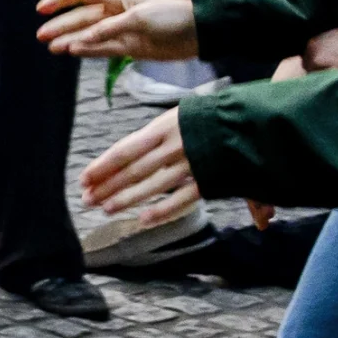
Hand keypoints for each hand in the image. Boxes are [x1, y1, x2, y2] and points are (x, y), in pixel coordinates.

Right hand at [35, 0, 196, 61]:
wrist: (201, 33)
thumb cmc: (172, 17)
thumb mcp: (139, 19)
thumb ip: (108, 29)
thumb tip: (80, 41)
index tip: (41, 9)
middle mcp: (115, 12)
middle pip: (81, 17)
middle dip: (60, 24)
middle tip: (41, 36)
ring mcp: (122, 31)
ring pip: (89, 35)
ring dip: (70, 39)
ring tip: (51, 48)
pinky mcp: (131, 48)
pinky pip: (103, 49)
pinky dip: (87, 50)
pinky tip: (72, 52)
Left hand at [79, 108, 202, 227]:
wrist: (254, 118)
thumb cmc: (209, 118)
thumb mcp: (177, 119)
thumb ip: (153, 142)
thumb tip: (129, 154)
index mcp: (162, 126)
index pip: (124, 149)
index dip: (102, 166)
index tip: (84, 179)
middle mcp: (173, 144)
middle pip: (133, 169)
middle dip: (107, 186)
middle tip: (87, 199)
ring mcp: (191, 162)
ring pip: (152, 185)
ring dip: (127, 198)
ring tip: (106, 209)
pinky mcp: (211, 178)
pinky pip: (182, 198)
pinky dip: (162, 210)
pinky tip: (143, 220)